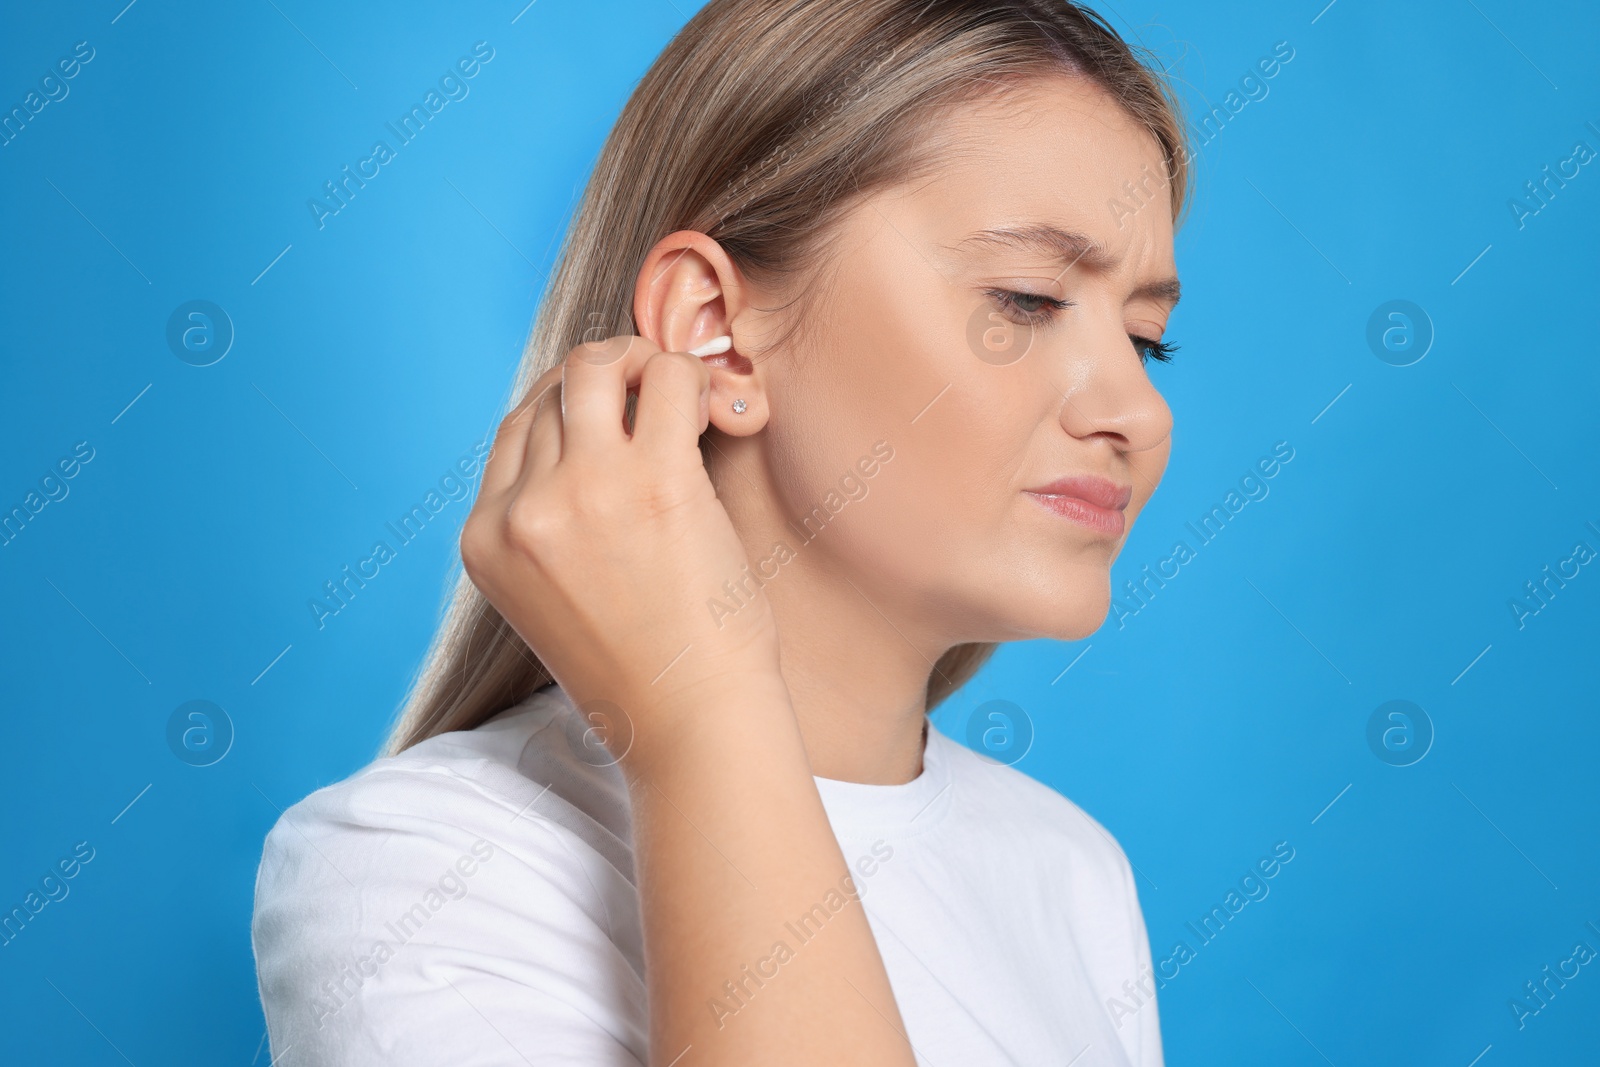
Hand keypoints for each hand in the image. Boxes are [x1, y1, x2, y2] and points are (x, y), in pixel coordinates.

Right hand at [460, 334, 782, 756]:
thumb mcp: (551, 598)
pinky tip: (719, 409)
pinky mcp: (654, 482)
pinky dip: (694, 378)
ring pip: (597, 366)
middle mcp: (521, 511)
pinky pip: (670, 380)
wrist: (692, 725)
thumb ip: (547, 524)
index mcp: (484, 540)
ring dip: (643, 363)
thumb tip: (587, 434)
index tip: (619, 418)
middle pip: (553, 391)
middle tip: (657, 397)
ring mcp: (582, 491)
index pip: (516, 428)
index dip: (571, 408)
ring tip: (683, 394)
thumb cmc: (642, 669)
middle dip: (607, 378)